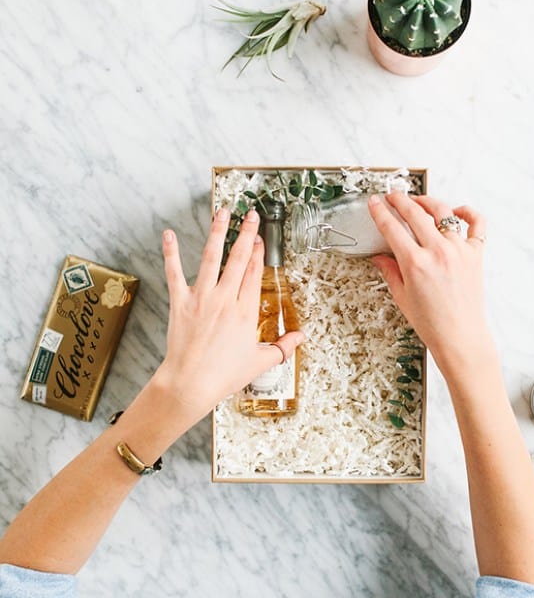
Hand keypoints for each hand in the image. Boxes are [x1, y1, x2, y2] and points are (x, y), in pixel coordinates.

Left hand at [153, 208, 304, 423]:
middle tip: (251, 216)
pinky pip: (174, 273)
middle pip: (239, 259)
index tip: (261, 239)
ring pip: (211, 258)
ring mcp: (202, 298)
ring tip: (222, 213)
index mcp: (246, 312)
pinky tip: (169, 235)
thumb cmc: (224, 375)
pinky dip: (171, 253)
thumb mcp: (259, 362)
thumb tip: (301, 338)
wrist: (190, 383)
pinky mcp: (180, 302)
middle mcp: (225, 299)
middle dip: (246, 234)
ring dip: (217, 233)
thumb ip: (282, 348)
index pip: (254, 274)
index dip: (259, 253)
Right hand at [368, 194, 492, 373]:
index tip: (375, 202)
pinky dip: (468, 212)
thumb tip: (380, 258)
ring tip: (418, 200)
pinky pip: (476, 224)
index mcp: (415, 263)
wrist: (460, 337)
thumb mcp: (402, 297)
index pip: (392, 228)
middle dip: (400, 200)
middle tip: (393, 195)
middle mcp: (438, 252)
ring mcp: (459, 250)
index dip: (380, 212)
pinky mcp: (476, 254)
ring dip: (428, 202)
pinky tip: (457, 210)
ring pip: (443, 212)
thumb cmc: (432, 323)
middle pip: (415, 213)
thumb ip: (390, 271)